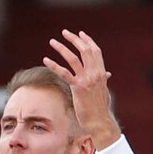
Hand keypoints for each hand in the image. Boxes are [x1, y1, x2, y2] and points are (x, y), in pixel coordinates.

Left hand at [42, 29, 119, 149]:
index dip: (88, 41)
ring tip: (53, 42)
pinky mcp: (78, 88)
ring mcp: (87, 80)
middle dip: (74, 39)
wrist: (99, 121)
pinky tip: (45, 59)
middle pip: (85, 50)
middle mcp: (95, 74)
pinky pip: (64, 73)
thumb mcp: (103, 90)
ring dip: (62, 48)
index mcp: (101, 73)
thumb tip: (106, 75)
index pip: (95, 51)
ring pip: (73, 58)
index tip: (80, 34)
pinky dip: (54, 65)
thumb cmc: (100, 108)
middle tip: (64, 32)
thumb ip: (103, 80)